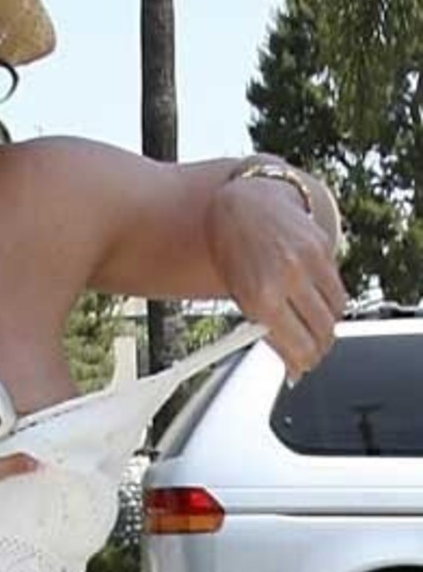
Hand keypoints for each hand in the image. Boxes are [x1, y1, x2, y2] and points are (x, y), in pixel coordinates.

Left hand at [205, 175, 347, 382]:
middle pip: (323, 334)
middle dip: (317, 348)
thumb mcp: (238, 295)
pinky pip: (339, 289)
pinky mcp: (324, 247)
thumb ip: (265, 328)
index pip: (300, 348)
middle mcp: (288, 278)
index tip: (298, 366)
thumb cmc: (233, 250)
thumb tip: (291, 363)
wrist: (241, 205)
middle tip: (307, 350)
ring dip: (326, 325)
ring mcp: (310, 261)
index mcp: (261, 296)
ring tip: (308, 324)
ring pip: (336, 314)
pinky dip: (330, 302)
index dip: (302, 363)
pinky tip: (314, 301)